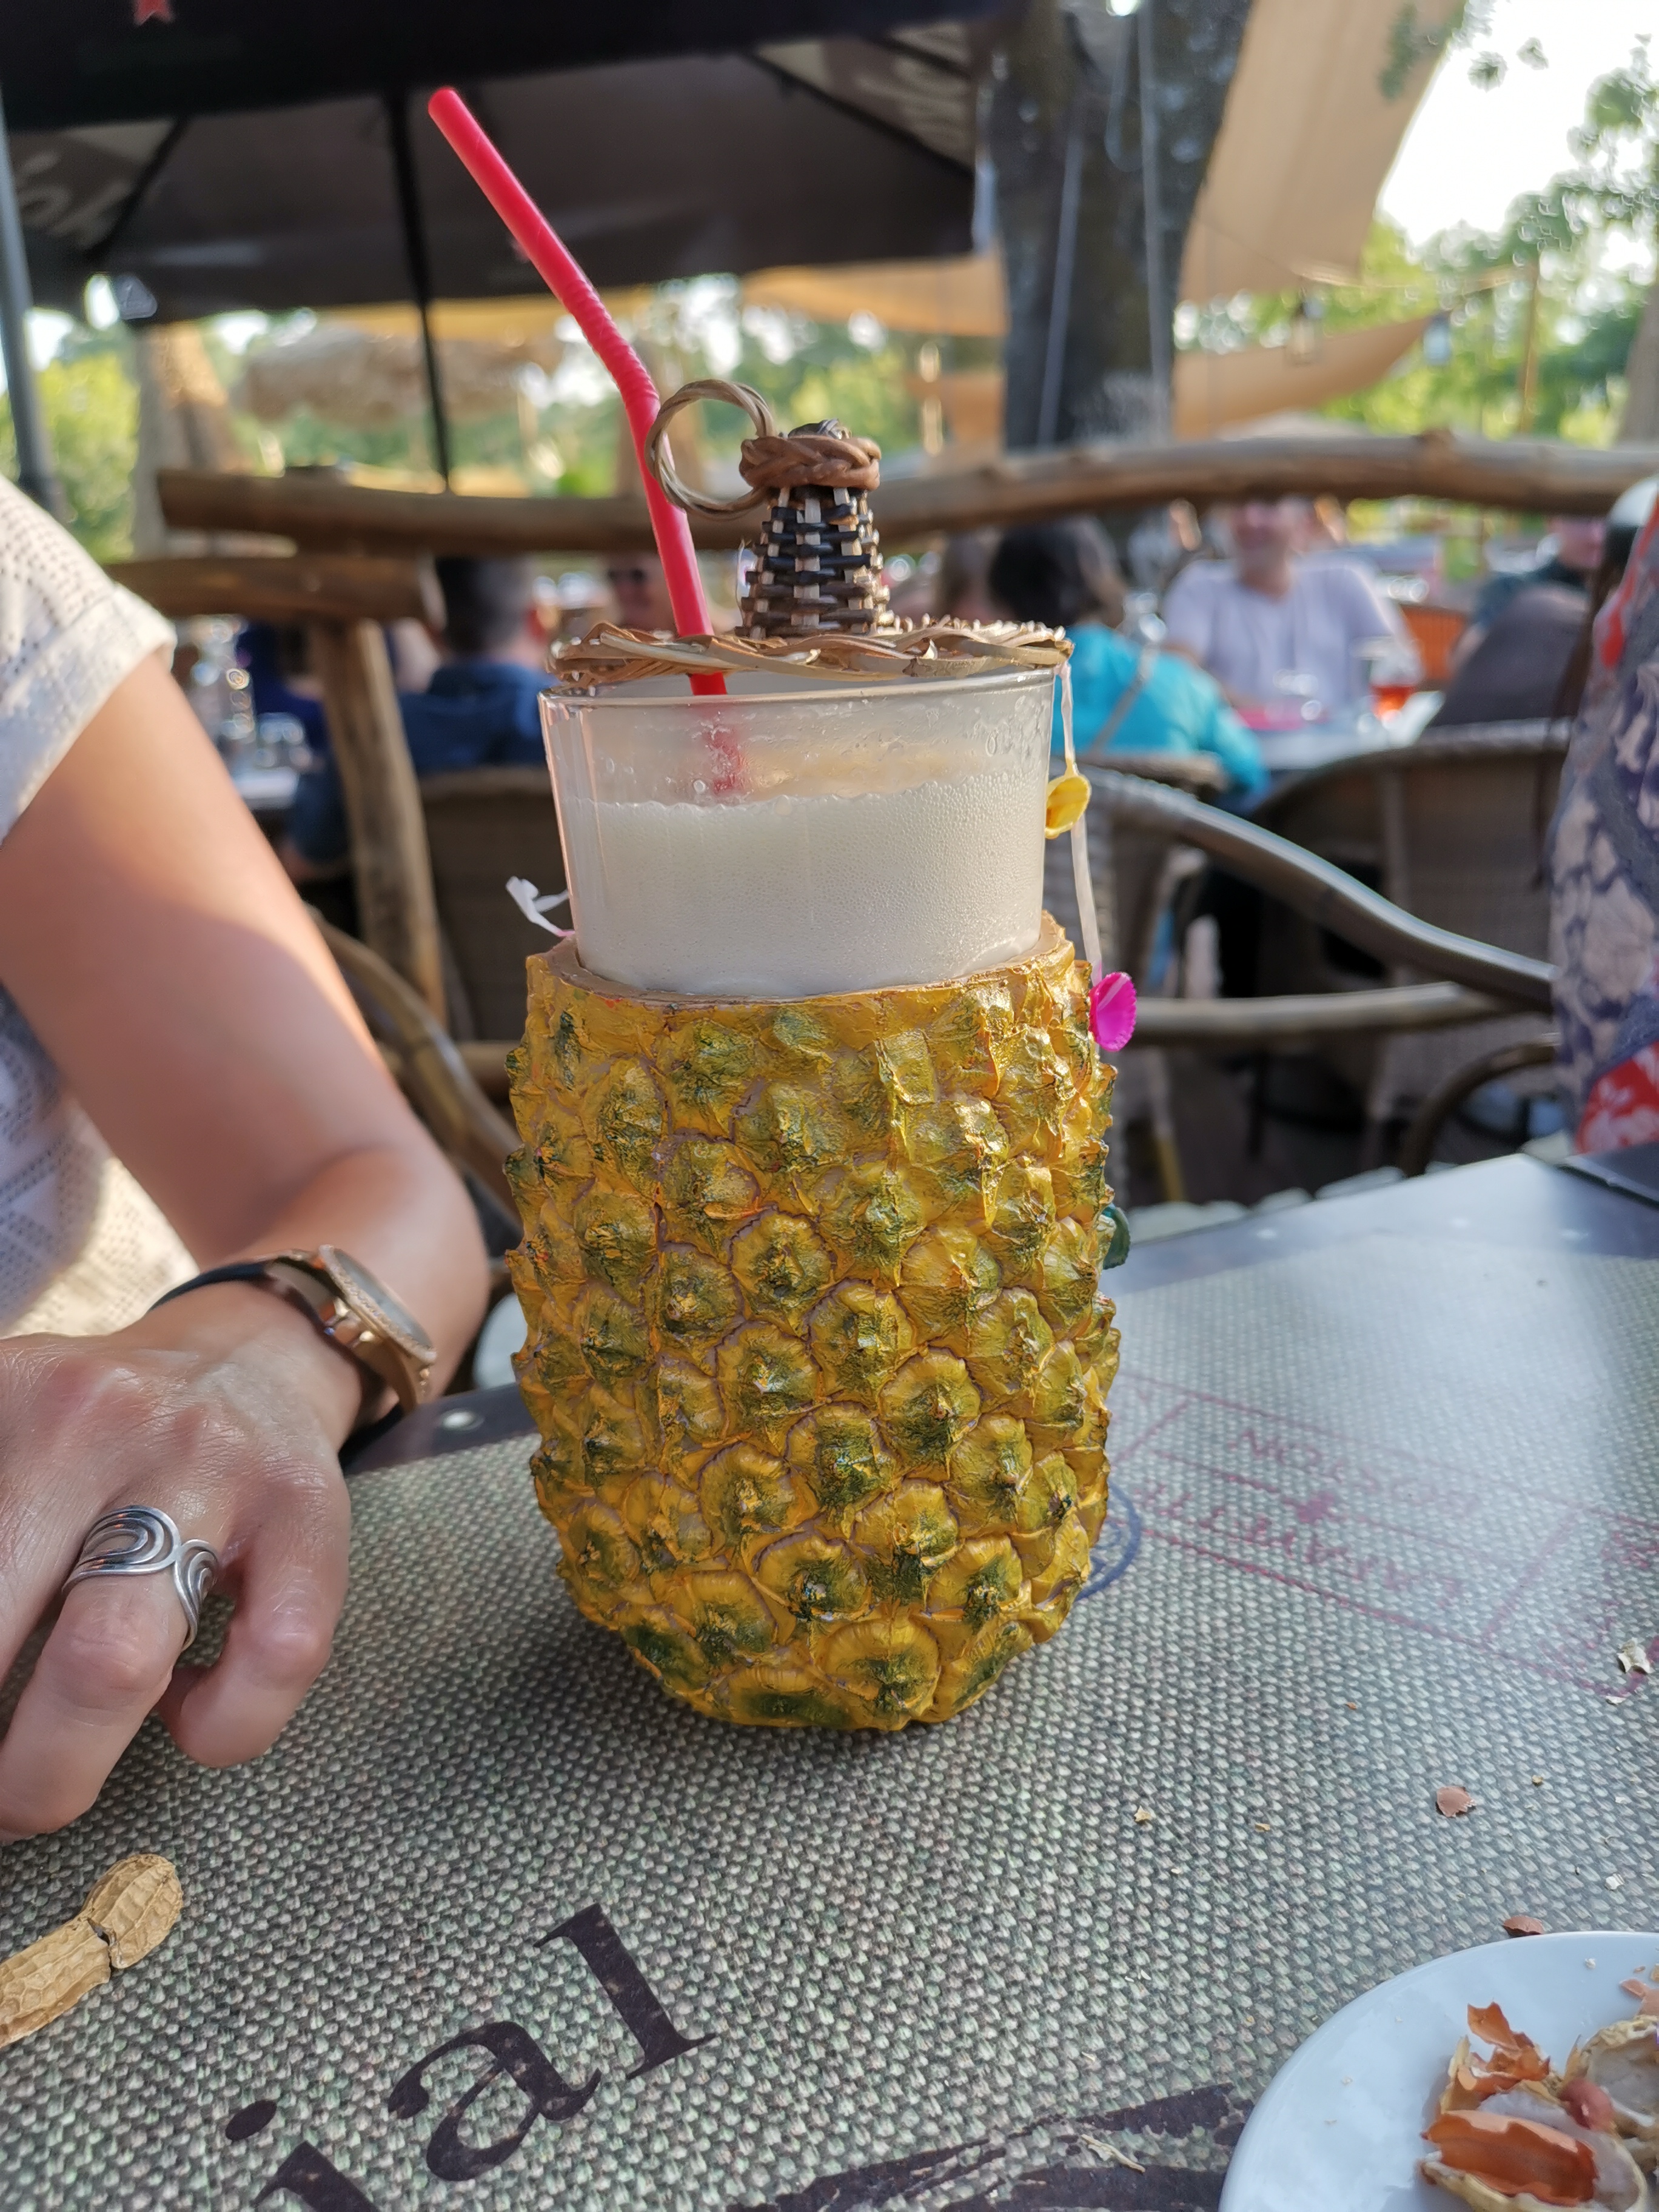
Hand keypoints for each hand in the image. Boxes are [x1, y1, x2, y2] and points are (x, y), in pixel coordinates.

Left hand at [0, 1285, 358, 1837]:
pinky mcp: (307, 1508)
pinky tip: (186, 1709)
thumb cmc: (102, 1438)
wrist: (249, 1357)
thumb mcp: (10, 1447)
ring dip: (58, 1769)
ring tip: (42, 1795)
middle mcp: (98, 1421)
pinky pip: (268, 1661)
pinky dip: (220, 1725)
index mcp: (8, 1400)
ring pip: (113, 1660)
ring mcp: (211, 1464)